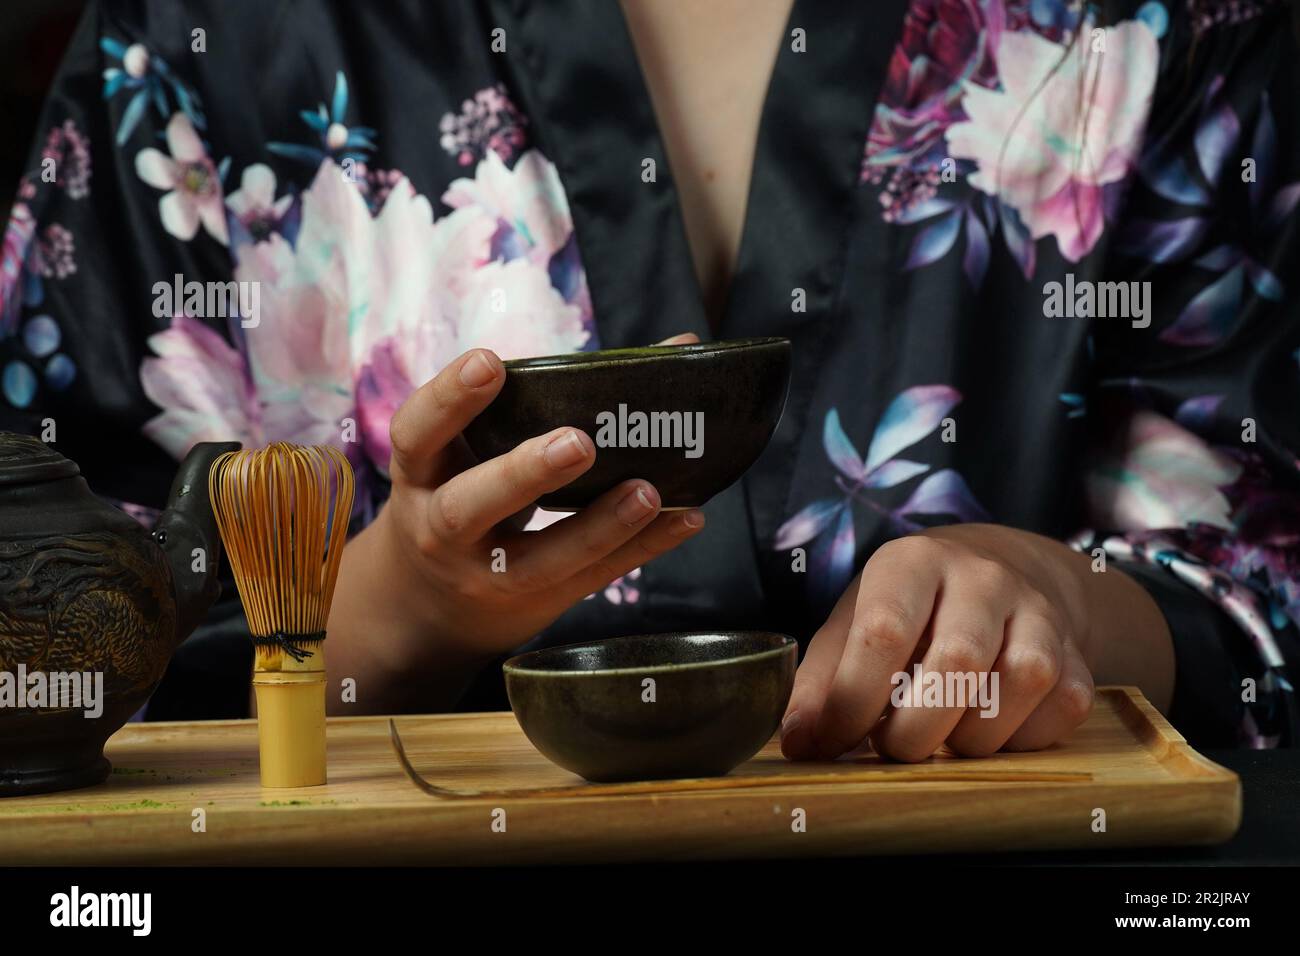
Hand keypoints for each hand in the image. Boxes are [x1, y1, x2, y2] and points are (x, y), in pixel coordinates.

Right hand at [327, 340, 705, 710]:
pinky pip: (592, 576)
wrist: (436, 602)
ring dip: (598, 525)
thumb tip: (678, 345)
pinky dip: (641, 548)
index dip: (448, 398)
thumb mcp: (473, 448)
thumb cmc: (471, 490)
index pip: (417, 433)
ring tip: (647, 491)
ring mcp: (486, 573)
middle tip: (580, 442)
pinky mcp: (537, 601)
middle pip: (469, 505)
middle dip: (524, 473)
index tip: (491, 362)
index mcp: (422, 473)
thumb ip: (542, 397)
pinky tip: (686, 518)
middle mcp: (441, 528)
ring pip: (538, 558)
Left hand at [780, 523, 1173, 761]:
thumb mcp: (854, 624)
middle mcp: (981, 577)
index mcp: (912, 562)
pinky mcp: (1077, 652)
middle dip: (914, 730)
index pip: (884, 630)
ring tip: (941, 738)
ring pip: (1022, 682)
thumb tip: (798, 741)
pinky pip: (1063, 708)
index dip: (854, 699)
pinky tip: (989, 731)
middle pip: (957, 663)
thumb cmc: (910, 607)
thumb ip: (821, 681)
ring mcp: (1038, 611)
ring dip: (972, 737)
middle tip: (892, 747)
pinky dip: (1023, 739)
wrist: (1004, 573)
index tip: (833, 740)